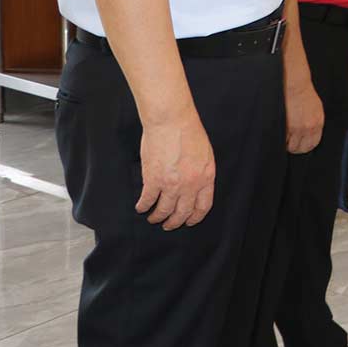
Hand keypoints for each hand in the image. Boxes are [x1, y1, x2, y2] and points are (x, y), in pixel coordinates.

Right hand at [136, 113, 216, 229]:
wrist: (172, 121)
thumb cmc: (189, 132)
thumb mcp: (205, 154)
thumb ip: (201, 173)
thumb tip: (195, 186)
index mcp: (206, 177)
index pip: (203, 206)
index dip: (195, 217)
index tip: (189, 221)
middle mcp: (191, 185)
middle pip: (183, 212)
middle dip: (175, 222)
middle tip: (168, 225)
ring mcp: (171, 184)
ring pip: (164, 210)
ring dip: (158, 217)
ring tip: (154, 219)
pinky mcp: (153, 180)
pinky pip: (147, 200)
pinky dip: (143, 206)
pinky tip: (141, 207)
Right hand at [285, 81, 324, 153]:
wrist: (295, 84)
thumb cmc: (304, 94)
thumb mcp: (315, 109)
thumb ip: (313, 122)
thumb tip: (308, 134)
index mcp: (318, 123)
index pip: (312, 144)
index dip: (304, 147)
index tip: (299, 146)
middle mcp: (309, 128)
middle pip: (301, 148)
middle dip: (294, 148)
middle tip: (289, 144)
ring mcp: (297, 128)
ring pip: (291, 146)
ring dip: (286, 144)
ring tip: (283, 138)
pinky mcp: (287, 126)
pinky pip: (282, 140)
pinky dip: (280, 138)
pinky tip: (279, 132)